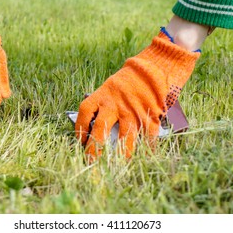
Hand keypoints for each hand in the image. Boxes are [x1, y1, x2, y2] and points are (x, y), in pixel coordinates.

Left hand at [75, 32, 199, 160]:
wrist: (154, 67)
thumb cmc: (129, 80)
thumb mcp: (111, 87)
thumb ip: (103, 105)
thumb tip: (93, 128)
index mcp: (103, 94)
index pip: (85, 112)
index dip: (79, 128)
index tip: (79, 141)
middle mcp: (115, 103)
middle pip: (100, 129)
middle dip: (94, 148)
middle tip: (90, 161)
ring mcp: (133, 110)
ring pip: (124, 136)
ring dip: (120, 153)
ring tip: (116, 165)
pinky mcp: (149, 114)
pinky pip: (147, 135)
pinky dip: (147, 147)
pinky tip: (144, 156)